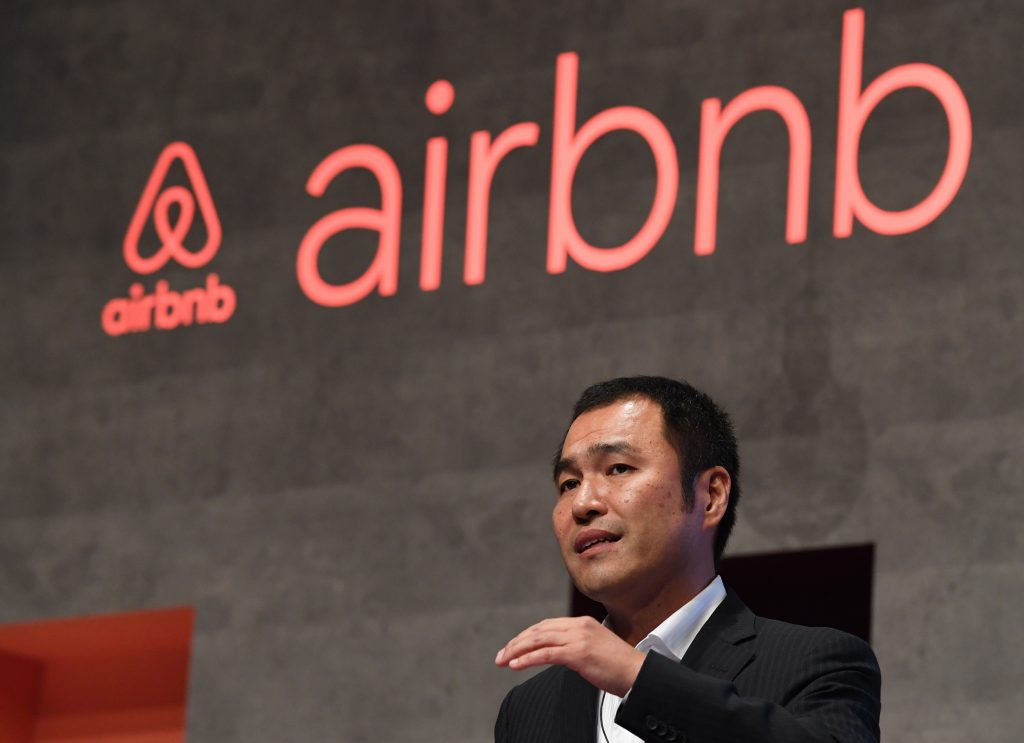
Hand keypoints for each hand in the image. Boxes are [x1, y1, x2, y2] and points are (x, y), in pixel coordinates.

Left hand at [495, 616, 644, 696]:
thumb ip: (577, 646)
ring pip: (538, 640)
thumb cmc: (621, 667)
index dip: (527, 636)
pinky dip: (527, 659)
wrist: (639, 674)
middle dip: (517, 642)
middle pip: (538, 630)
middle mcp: (578, 626)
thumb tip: (559, 654)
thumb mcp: (596, 649)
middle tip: (501, 654)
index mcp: (583, 623)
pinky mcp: (577, 653)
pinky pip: (545, 654)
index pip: (547, 625)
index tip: (514, 646)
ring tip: (502, 660)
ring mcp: (578, 638)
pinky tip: (515, 664)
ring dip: (516, 650)